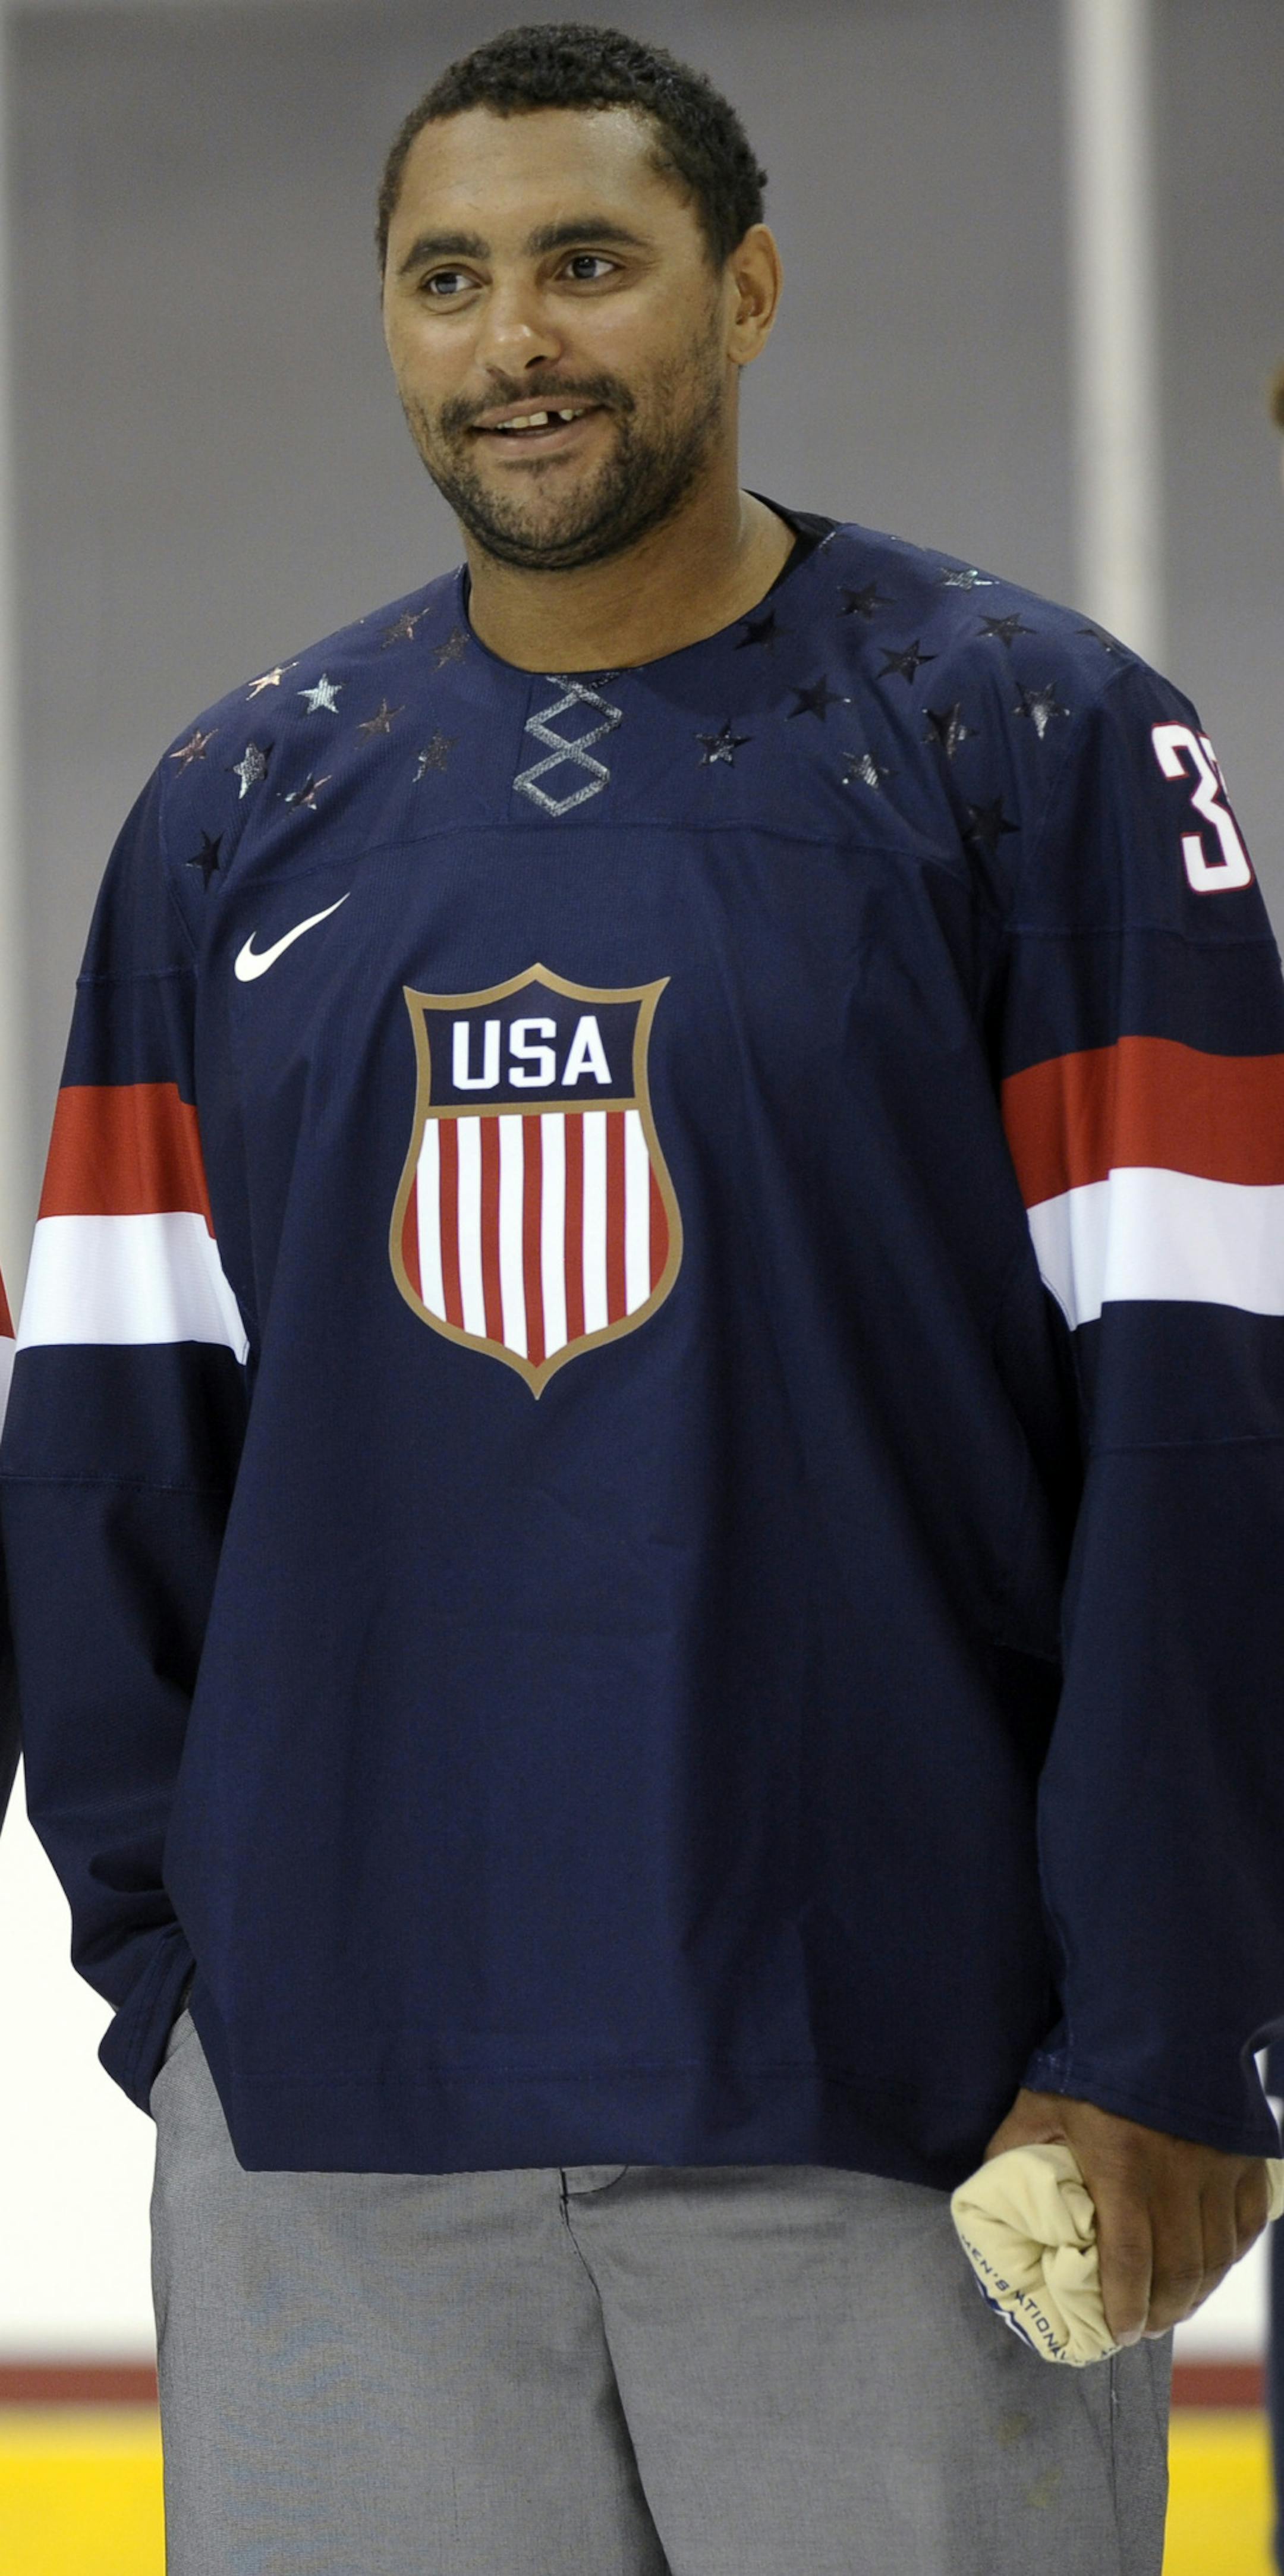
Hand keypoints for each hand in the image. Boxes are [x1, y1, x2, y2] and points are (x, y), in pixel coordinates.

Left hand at [984, 2087, 1269, 2344]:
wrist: (1161, 2014)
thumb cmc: (1093, 2062)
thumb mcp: (1041, 2100)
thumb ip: (1015, 2147)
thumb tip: (990, 2191)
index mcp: (1122, 2165)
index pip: (1129, 2258)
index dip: (1125, 2305)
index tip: (1119, 2333)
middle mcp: (1177, 2175)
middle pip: (1178, 2270)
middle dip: (1160, 2312)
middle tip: (1143, 2330)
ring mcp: (1218, 2169)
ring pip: (1215, 2256)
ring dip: (1194, 2293)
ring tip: (1172, 2310)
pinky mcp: (1246, 2160)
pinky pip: (1245, 2226)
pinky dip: (1228, 2257)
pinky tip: (1208, 2271)